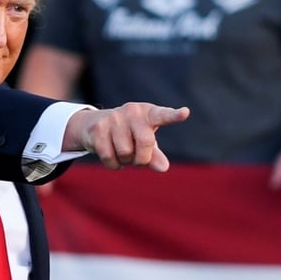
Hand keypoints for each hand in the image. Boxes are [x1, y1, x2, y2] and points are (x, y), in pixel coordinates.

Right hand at [63, 103, 190, 171]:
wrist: (95, 125)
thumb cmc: (129, 135)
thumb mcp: (145, 142)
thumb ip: (155, 155)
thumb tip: (163, 167)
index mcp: (148, 113)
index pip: (163, 115)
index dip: (174, 116)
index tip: (185, 113)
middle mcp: (132, 111)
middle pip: (145, 142)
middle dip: (142, 158)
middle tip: (137, 158)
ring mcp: (113, 118)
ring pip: (125, 153)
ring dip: (125, 161)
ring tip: (122, 153)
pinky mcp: (98, 129)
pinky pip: (109, 157)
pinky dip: (113, 164)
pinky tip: (112, 157)